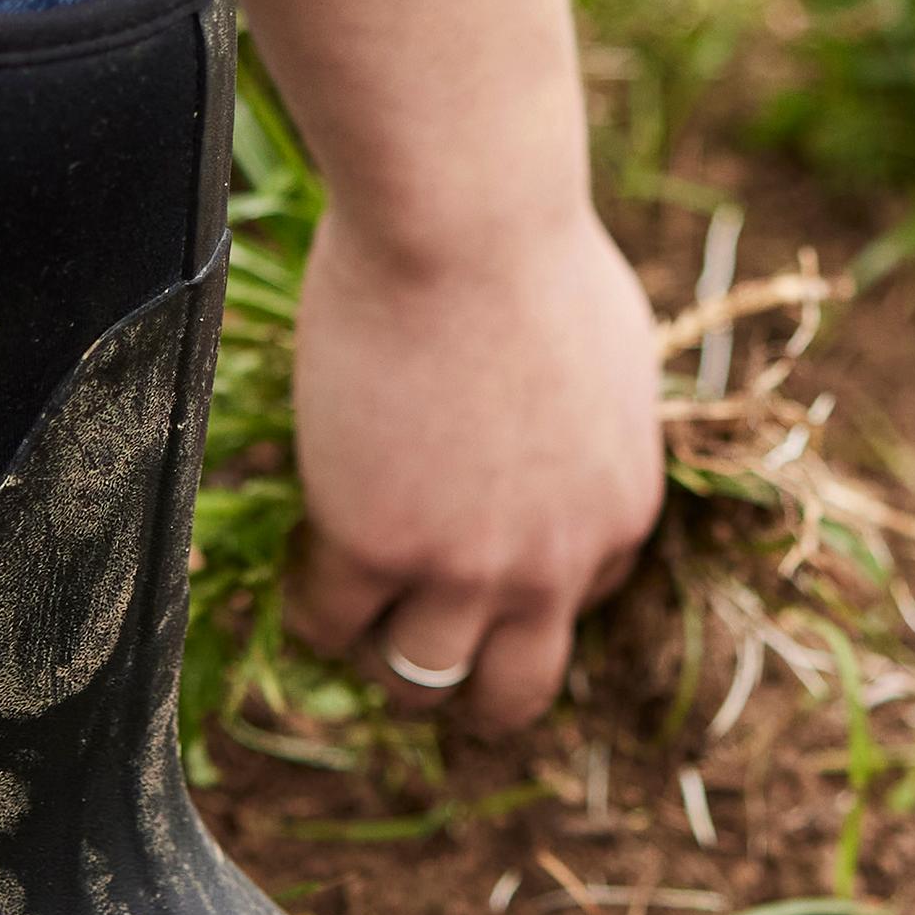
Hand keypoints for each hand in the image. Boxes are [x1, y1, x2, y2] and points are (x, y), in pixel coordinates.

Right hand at [279, 195, 663, 736]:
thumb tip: (554, 418)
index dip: (513, 586)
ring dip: (380, 658)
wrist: (465, 225)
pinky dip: (310, 609)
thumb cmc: (529, 249)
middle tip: (407, 633)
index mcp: (620, 514)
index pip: (576, 604)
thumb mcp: (605, 354)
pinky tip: (295, 563)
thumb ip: (586, 420)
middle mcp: (557, 564)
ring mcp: (467, 565)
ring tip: (344, 610)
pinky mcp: (376, 544)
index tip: (463, 553)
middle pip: (514, 688)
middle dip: (464, 678)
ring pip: (422, 677)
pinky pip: (330, 621)